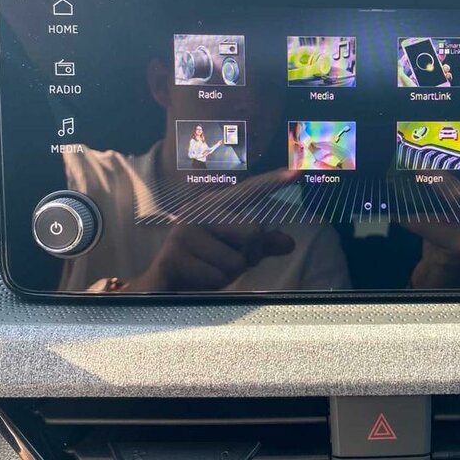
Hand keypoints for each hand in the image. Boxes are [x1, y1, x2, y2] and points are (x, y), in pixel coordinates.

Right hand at [125, 169, 298, 291]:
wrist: (161, 287)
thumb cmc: (203, 266)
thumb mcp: (236, 253)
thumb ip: (262, 246)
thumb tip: (289, 242)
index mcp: (215, 205)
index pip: (250, 191)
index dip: (273, 182)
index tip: (297, 172)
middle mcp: (198, 211)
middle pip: (252, 232)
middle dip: (248, 256)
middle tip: (227, 262)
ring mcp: (184, 232)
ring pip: (236, 261)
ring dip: (229, 275)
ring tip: (208, 270)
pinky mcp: (174, 255)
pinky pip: (217, 277)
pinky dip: (214, 286)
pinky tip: (197, 280)